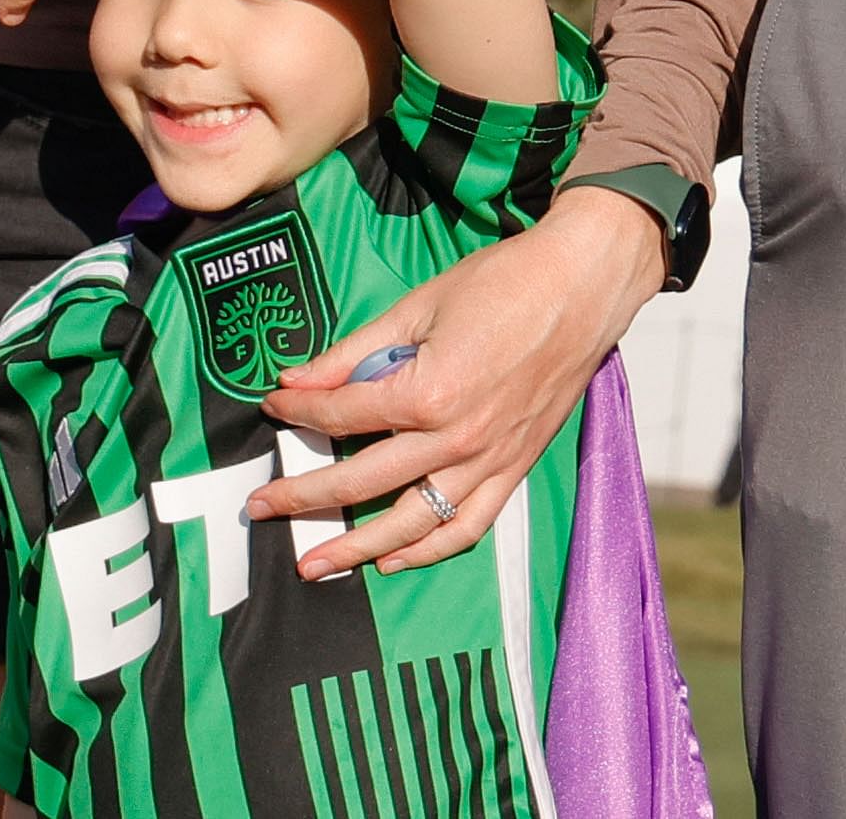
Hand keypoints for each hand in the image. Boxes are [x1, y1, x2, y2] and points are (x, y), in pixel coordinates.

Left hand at [249, 187, 669, 571]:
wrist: (585, 283)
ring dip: (358, 548)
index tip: (273, 405)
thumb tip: (297, 378)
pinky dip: (430, 549)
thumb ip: (355, 351)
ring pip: (413, 522)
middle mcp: (459, 436)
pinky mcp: (515, 466)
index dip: (300, 410)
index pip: (344, 413)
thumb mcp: (420, 304)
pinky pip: (469, 524)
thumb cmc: (506, 282)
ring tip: (314, 563)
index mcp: (430, 390)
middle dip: (303, 495)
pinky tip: (394, 558)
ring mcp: (490, 458)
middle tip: (260, 508)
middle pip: (363, 479)